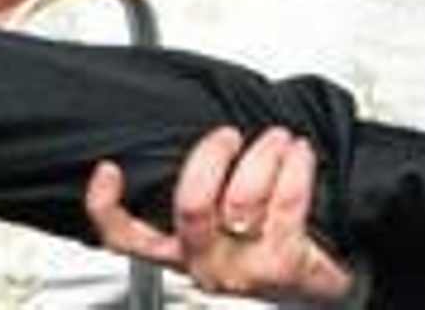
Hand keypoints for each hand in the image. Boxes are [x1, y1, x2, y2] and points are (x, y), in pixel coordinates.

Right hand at [86, 125, 356, 301]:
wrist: (320, 288)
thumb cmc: (267, 247)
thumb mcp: (220, 224)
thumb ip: (195, 192)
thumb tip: (187, 140)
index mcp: (177, 251)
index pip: (123, 238)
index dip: (105, 207)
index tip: (110, 170)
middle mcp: (204, 264)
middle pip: (191, 205)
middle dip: (212, 158)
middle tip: (227, 135)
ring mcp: (243, 269)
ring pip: (242, 199)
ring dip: (263, 155)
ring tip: (277, 138)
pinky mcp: (284, 265)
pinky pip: (286, 203)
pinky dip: (295, 169)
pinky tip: (299, 154)